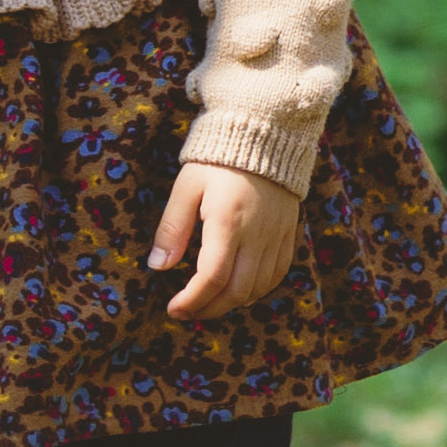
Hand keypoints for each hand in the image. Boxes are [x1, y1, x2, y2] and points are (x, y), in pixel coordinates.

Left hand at [152, 161, 302, 320]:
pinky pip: (276, 275)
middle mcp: (257, 234)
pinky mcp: (288, 234)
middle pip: (237, 291)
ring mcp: (277, 236)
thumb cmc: (217, 160)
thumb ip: (172, 228)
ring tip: (208, 301)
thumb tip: (158, 267)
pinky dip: (257, 290)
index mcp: (228, 221)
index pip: (211, 277)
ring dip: (231, 303)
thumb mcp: (186, 187)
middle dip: (209, 309)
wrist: (265, 135)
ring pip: (258, 288)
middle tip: (187, 311)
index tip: (173, 309)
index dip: (192, 301)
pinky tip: (237, 289)